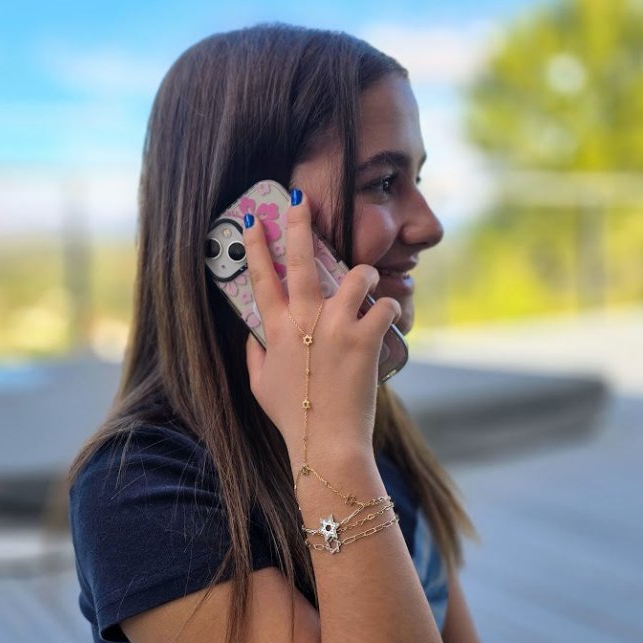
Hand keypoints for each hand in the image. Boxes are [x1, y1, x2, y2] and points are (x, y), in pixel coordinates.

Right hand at [242, 191, 401, 470]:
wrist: (325, 442)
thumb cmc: (292, 417)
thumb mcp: (258, 385)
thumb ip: (254, 353)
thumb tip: (252, 333)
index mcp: (276, 330)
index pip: (262, 277)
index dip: (256, 245)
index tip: (253, 219)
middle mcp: (304, 320)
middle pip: (303, 260)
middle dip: (299, 224)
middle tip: (301, 200)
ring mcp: (336, 326)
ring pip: (356, 275)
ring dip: (365, 275)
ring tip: (368, 281)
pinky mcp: (365, 338)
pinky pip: (384, 305)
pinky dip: (390, 307)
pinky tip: (390, 316)